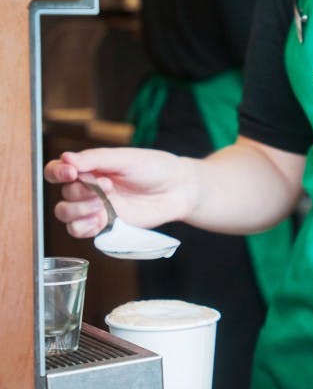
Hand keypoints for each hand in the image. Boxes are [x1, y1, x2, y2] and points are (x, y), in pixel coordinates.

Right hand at [44, 148, 191, 238]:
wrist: (178, 189)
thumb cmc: (154, 167)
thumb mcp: (126, 158)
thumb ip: (96, 159)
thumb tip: (66, 158)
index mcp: (91, 167)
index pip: (58, 170)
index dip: (57, 172)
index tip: (71, 172)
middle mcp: (89, 187)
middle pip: (63, 194)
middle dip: (77, 192)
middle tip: (106, 186)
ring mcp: (96, 207)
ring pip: (66, 214)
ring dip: (77, 211)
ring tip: (101, 204)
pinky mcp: (106, 224)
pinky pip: (80, 231)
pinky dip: (83, 227)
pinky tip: (98, 219)